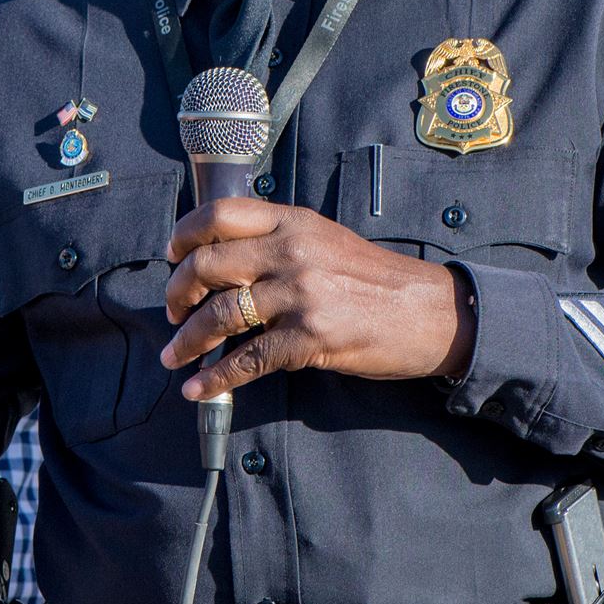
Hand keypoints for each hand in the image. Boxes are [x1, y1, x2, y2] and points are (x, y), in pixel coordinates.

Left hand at [160, 201, 474, 401]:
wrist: (432, 313)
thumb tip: (224, 258)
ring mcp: (300, 295)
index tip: (171, 254)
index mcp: (294, 222)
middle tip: (171, 311)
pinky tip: (199, 389)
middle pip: (207, 264)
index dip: (184, 234)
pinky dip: (215, 379)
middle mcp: (293, 252)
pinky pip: (247, 360)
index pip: (219, 214)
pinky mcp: (310, 339)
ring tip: (173, 356)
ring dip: (186, 341)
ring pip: (219, 316)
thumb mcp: (328, 240)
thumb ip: (280, 241)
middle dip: (177, 293)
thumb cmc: (379, 280)